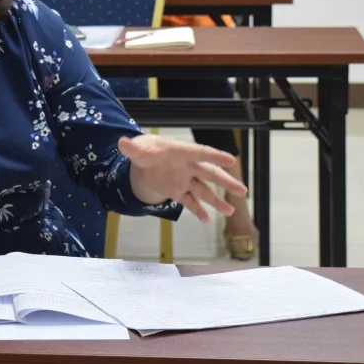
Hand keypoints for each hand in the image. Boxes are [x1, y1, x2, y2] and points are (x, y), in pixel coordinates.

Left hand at [118, 134, 245, 222]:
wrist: (143, 163)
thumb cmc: (147, 150)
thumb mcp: (138, 148)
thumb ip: (133, 148)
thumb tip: (122, 143)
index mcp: (181, 152)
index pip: (200, 153)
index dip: (215, 156)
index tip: (231, 160)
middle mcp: (187, 166)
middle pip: (209, 173)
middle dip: (225, 181)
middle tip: (241, 190)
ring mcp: (185, 180)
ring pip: (203, 191)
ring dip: (216, 201)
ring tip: (230, 211)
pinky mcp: (179, 192)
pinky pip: (190, 202)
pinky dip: (197, 211)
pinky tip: (206, 220)